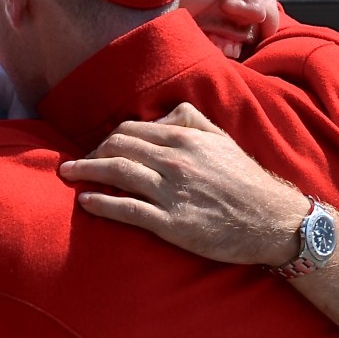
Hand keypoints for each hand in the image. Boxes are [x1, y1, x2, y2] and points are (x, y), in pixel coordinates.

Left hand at [59, 102, 308, 265]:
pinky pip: (128, 210)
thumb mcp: (220, 137)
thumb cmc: (244, 178)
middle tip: (76, 163)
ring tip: (66, 174)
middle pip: (118, 149)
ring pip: (117, 174)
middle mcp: (173, 160)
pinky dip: (102, 204)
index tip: (96, 148)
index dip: (107, 139)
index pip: (130, 131)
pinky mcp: (172, 223)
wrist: (272, 220)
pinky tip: (85, 201)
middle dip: (92, 153)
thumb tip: (160, 115)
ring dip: (86, 172)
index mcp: (183, 138)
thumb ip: (188, 119)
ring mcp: (171, 191)